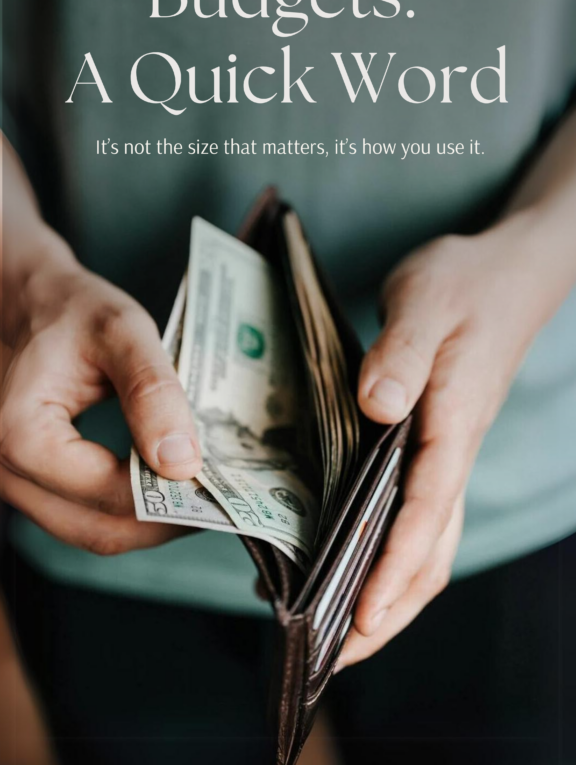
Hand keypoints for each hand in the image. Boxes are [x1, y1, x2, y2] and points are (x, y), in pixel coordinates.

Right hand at [0, 235, 200, 554]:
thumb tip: (181, 463)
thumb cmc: (73, 309)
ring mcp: (14, 481)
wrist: (34, 302)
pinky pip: (83, 514)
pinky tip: (164, 484)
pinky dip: (127, 509)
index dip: (166, 499)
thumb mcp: (122, 331)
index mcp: (21, 433)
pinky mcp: (32, 482)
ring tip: (199, 493)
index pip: (106, 493)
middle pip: (96, 530)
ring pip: (90, 531)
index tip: (218, 487)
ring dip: (148, 521)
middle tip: (221, 500)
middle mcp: (6, 469)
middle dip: (163, 522)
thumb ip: (152, 393)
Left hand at [338, 210, 561, 668]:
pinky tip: (355, 558)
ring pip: (431, 541)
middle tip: (335, 655)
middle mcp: (455, 449)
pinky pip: (421, 514)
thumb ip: (402, 352)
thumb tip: (377, 406)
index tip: (360, 617)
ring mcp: (450, 451)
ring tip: (341, 631)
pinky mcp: (438, 443)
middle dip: (390, 608)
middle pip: (433, 549)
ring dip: (392, 591)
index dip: (395, 566)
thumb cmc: (464, 283)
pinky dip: (392, 551)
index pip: (427, 509)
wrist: (506, 272)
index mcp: (453, 421)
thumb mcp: (426, 300)